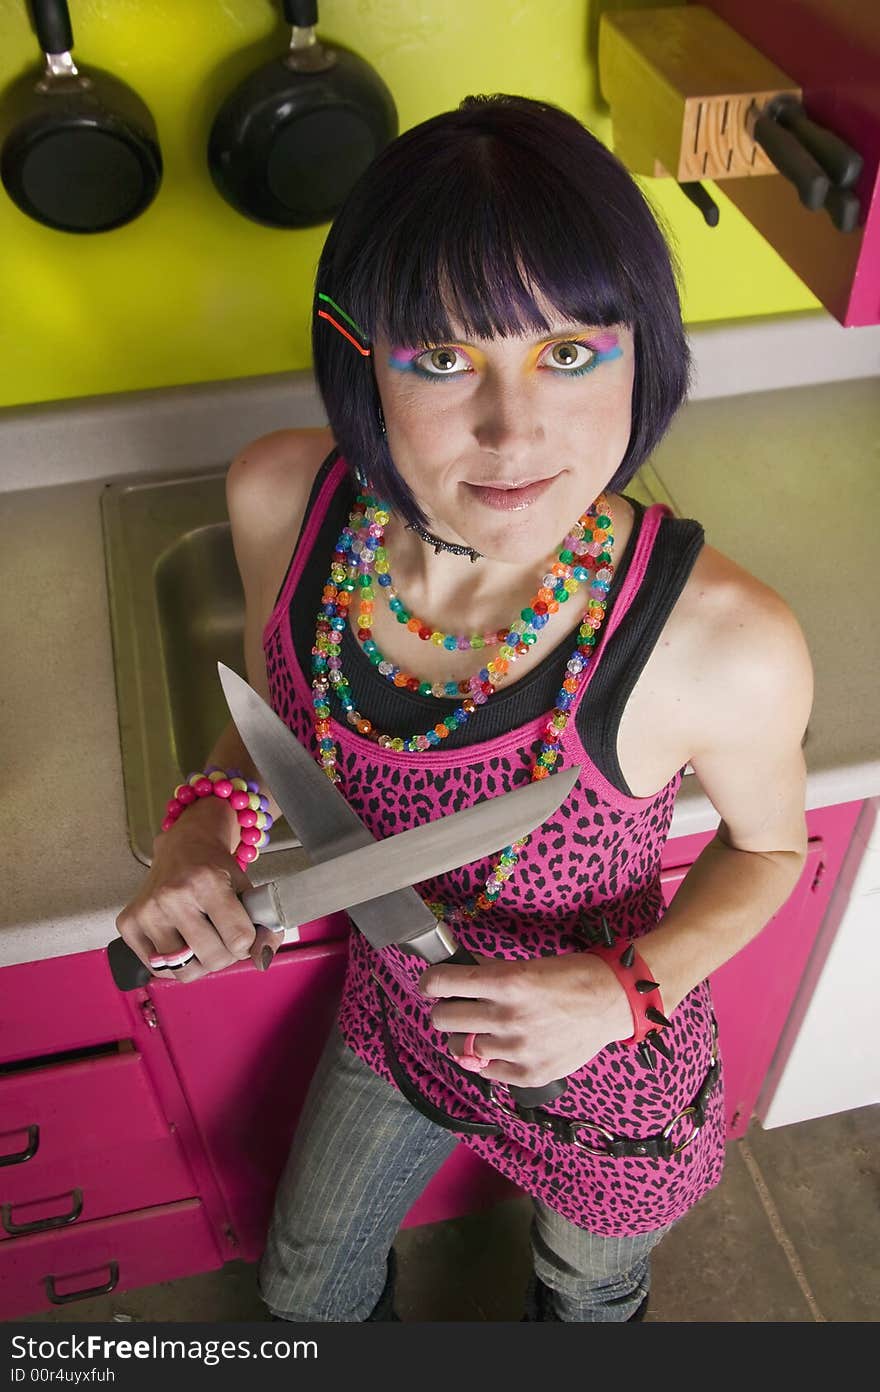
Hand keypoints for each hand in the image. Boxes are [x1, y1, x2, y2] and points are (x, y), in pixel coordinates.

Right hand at [115, 796, 283, 982]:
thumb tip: (263, 958)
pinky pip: (158, 969)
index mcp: (207, 881)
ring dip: (201, 964)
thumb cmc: (216, 867)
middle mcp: (172, 896)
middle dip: (227, 955)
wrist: (183, 846)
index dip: (249, 943)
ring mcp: (147, 911)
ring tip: (204, 943)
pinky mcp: (128, 923)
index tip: (245, 934)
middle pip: (213, 958)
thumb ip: (263, 923)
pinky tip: (182, 943)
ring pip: (185, 971)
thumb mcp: (247, 888)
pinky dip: (175, 965)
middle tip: (224, 938)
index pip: (239, 938)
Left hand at [418, 952, 632, 1087]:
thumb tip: (456, 972)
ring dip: (465, 1038)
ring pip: (460, 1049)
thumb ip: (489, 973)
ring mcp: (517, 1049)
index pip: (441, 984)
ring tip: (480, 1030)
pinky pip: (486, 1072)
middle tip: (456, 1007)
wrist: (612, 1003)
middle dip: (444, 1010)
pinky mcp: (529, 1074)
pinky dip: (488, 1060)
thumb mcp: (526, 964)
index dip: (430, 983)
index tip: (431, 985)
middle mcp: (507, 1016)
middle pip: (443, 1019)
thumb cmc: (571, 977)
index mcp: (506, 982)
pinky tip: (500, 1048)